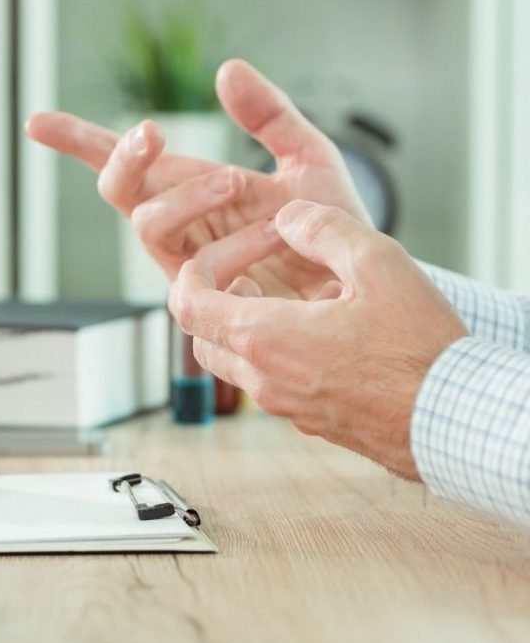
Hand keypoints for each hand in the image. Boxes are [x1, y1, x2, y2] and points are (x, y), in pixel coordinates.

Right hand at [26, 59, 371, 298]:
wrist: (362, 285)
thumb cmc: (327, 227)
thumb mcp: (306, 156)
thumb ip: (268, 115)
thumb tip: (226, 70)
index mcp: (189, 189)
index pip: (123, 163)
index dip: (77, 142)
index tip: (36, 123)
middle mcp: (179, 228)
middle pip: (118, 191)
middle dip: (125, 159)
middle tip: (154, 134)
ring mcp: (188, 265)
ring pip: (147, 226)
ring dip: (188, 197)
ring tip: (240, 184)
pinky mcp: (207, 302)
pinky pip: (193, 273)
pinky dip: (232, 249)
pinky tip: (273, 240)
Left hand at [169, 200, 467, 478]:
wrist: (455, 423)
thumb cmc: (419, 351)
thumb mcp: (378, 264)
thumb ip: (323, 229)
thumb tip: (289, 218)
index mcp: (263, 339)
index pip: (187, 302)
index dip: (200, 266)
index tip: (233, 250)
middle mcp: (263, 379)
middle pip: (202, 333)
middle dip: (215, 294)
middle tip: (253, 268)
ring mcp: (285, 406)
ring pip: (232, 362)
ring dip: (241, 323)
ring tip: (282, 293)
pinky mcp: (310, 420)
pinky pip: (268, 382)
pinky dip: (270, 351)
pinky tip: (315, 329)